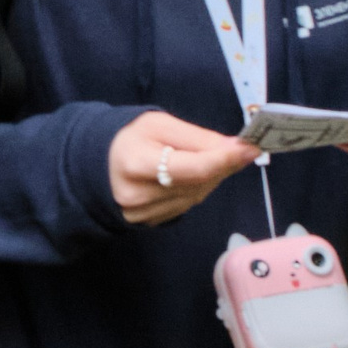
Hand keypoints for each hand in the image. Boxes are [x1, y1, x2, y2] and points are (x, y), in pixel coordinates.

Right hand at [108, 111, 260, 225]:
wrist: (97, 162)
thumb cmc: (129, 137)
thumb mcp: (159, 124)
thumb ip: (197, 137)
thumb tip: (236, 148)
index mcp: (136, 163)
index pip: (192, 167)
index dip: (224, 159)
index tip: (250, 148)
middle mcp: (138, 195)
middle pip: (198, 183)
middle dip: (223, 164)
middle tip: (242, 149)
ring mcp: (143, 214)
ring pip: (197, 196)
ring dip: (212, 177)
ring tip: (210, 159)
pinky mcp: (149, 223)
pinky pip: (187, 205)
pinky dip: (198, 189)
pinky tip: (193, 175)